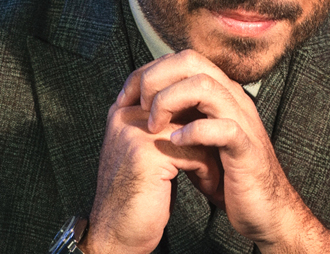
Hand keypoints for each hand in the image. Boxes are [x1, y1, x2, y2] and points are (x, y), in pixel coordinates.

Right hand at [81, 99, 220, 253]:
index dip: (194, 117)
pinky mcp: (147, 153)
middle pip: (185, 108)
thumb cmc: (136, 197)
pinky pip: (195, 150)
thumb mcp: (145, 152)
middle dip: (204, 134)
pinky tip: (205, 185)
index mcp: (124, 111)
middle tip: (214, 156)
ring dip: (209, 154)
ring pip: (194, 128)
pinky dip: (207, 170)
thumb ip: (161, 126)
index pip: (170, 92)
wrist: (115, 236)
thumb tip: (198, 104)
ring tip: (210, 173)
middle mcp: (126, 115)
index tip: (205, 141)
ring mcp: (135, 132)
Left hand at [117, 50, 329, 253]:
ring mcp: (242, 120)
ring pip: (206, 86)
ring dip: (170, 101)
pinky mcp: (247, 148)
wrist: (264, 210)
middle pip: (191, 61)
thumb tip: (139, 104)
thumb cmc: (226, 174)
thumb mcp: (195, 138)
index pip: (180, 59)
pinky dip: (195, 132)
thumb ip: (177, 117)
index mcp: (219, 92)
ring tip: (154, 126)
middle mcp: (231, 98)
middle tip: (137, 107)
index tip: (125, 96)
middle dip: (156, 78)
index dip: (148, 72)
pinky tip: (176, 143)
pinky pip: (223, 128)